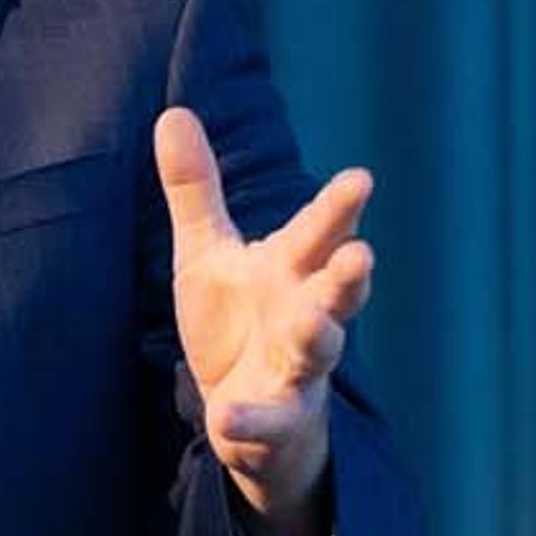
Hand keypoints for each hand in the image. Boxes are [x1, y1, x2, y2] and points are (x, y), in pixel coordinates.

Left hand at [154, 106, 375, 535]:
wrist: (245, 414)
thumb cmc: (237, 321)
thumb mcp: (208, 253)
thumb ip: (196, 190)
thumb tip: (173, 113)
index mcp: (289, 271)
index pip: (317, 234)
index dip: (338, 210)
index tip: (360, 179)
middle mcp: (304, 316)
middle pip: (334, 293)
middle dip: (348, 276)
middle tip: (361, 255)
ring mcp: (295, 372)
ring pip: (316, 354)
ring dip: (318, 338)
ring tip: (314, 323)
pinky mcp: (273, 421)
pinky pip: (265, 422)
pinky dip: (249, 420)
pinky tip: (227, 416)